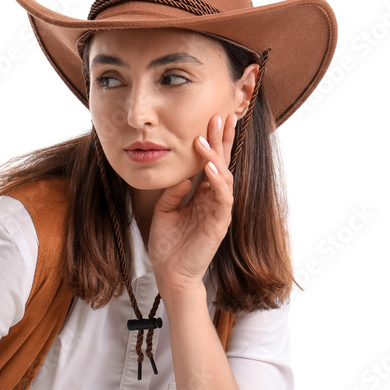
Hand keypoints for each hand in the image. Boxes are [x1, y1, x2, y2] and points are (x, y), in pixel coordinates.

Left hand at [149, 111, 236, 297]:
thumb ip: (173, 192)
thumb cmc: (168, 245)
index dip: (212, 142)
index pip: (210, 163)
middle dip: (223, 140)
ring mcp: (218, 211)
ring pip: (225, 177)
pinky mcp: (219, 223)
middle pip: (222, 163)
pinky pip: (223, 198)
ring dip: (215, 157)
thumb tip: (184, 175)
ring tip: (204, 140)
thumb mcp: (164, 211)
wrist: (170, 273)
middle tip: (221, 116)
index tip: (211, 119)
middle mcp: (213, 199)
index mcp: (201, 195)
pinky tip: (209, 168)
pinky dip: (218, 181)